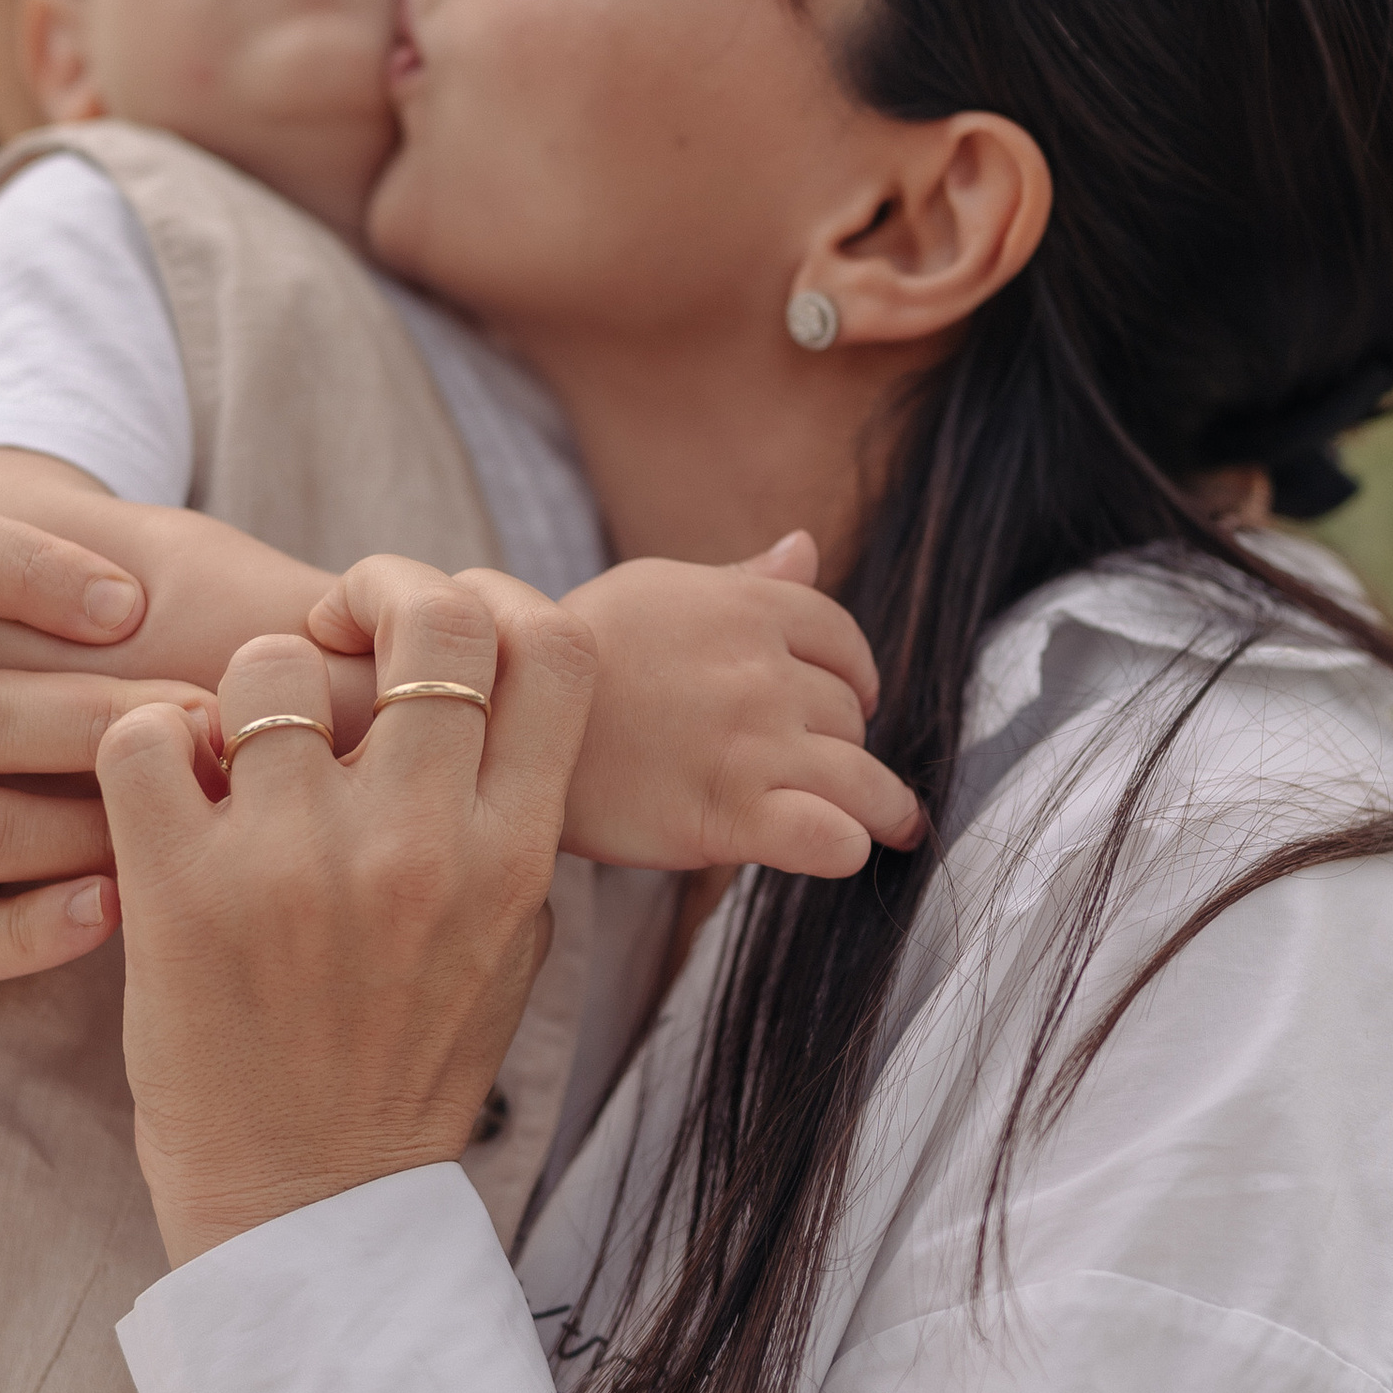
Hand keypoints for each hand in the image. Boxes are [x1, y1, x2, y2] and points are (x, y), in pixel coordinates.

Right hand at [0, 500, 209, 1243]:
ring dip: (90, 825)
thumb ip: (118, 633)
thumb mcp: (28, 697)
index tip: (139, 601)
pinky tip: (122, 911)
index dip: (31, 564)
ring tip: (199, 826)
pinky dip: (42, 924)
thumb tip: (327, 608)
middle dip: (101, 718)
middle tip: (216, 732)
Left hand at [96, 560, 596, 1265]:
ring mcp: (297, 863)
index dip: (496, 597)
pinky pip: (147, 732)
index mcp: (514, 854)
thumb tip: (494, 683)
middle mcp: (420, 845)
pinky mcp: (182, 893)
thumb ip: (513, 814)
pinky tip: (168, 792)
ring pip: (272, 663)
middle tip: (338, 630)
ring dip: (250, 688)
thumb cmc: (407, 1068)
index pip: (554, 646)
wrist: (308, 1208)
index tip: (441, 626)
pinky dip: (146, 739)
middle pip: (428, 619)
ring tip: (235, 753)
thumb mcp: (510, 940)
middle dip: (379, 591)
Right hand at [556, 534, 921, 874]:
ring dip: (882, 805)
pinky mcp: (730, 817)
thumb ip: (742, 580)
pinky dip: (846, 846)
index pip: (844, 643)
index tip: (853, 702)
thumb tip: (806, 546)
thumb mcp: (656, 591)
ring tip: (891, 824)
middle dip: (842, 740)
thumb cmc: (576, 658)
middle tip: (820, 765)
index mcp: (748, 609)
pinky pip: (829, 838)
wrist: (501, 721)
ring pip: (862, 779)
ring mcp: (751, 746)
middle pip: (848, 715)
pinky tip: (841, 847)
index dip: (857, 676)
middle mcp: (761, 673)